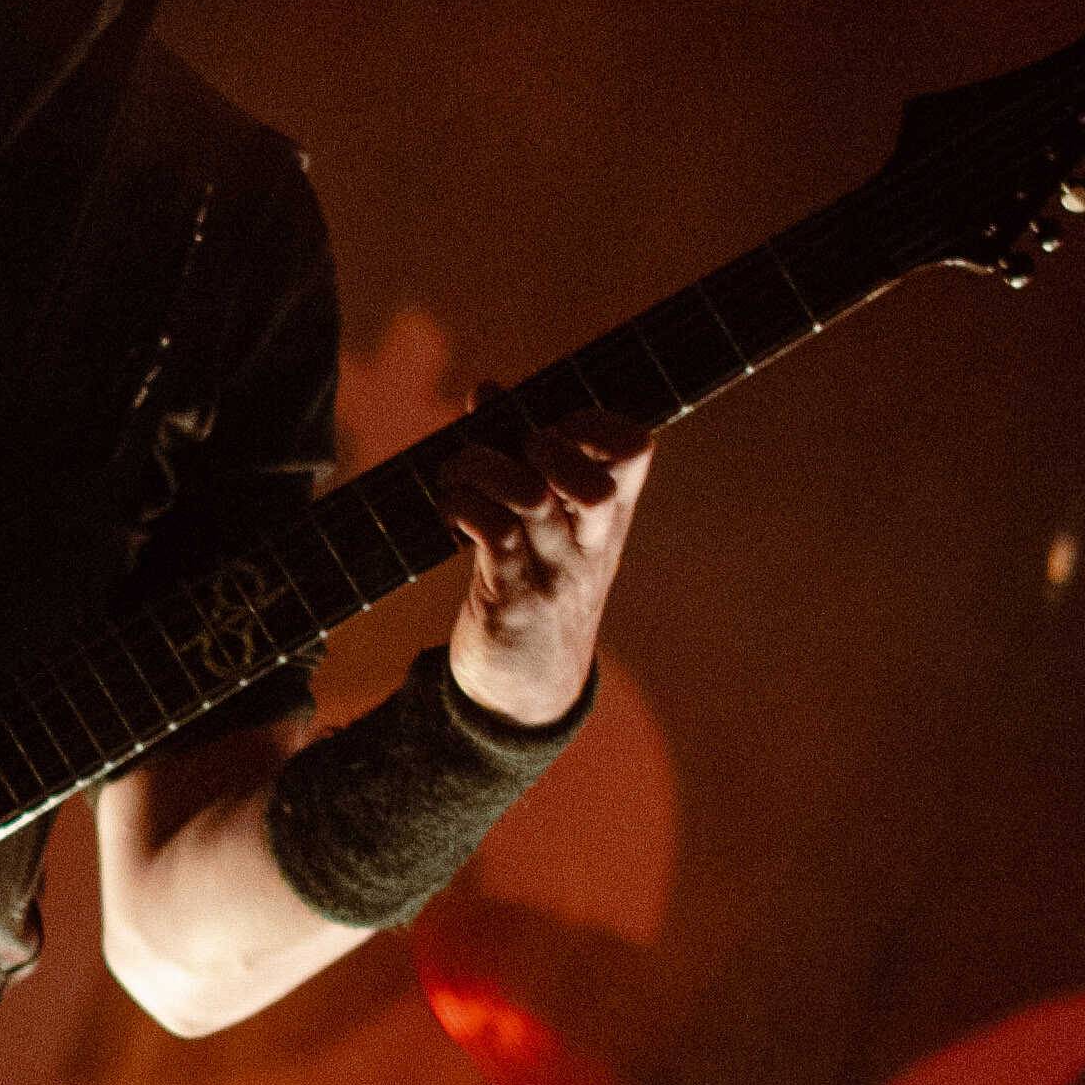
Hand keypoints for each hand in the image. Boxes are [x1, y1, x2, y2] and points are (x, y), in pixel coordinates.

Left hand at [436, 406, 653, 726]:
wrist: (527, 694)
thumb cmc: (534, 588)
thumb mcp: (544, 526)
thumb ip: (520, 457)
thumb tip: (487, 390)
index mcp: (608, 519)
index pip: (635, 450)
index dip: (595, 421)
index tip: (550, 422)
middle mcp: (591, 544)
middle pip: (595, 479)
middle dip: (544, 444)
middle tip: (510, 452)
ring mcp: (555, 574)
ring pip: (529, 497)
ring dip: (481, 468)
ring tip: (458, 474)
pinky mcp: (514, 600)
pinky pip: (492, 535)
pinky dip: (462, 506)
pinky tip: (449, 510)